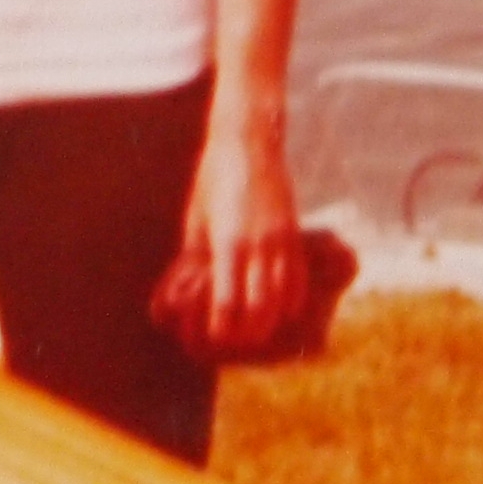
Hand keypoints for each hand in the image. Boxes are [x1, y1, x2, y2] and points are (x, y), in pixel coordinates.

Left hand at [161, 117, 305, 358]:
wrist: (247, 143)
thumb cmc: (212, 180)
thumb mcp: (196, 219)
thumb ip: (195, 258)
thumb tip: (183, 291)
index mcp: (228, 243)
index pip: (227, 303)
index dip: (222, 327)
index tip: (214, 335)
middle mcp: (258, 246)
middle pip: (260, 310)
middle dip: (248, 332)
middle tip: (236, 339)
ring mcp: (280, 241)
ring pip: (283, 299)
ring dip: (270, 320)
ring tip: (257, 330)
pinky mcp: (294, 233)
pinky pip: (298, 277)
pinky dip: (291, 299)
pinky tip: (282, 308)